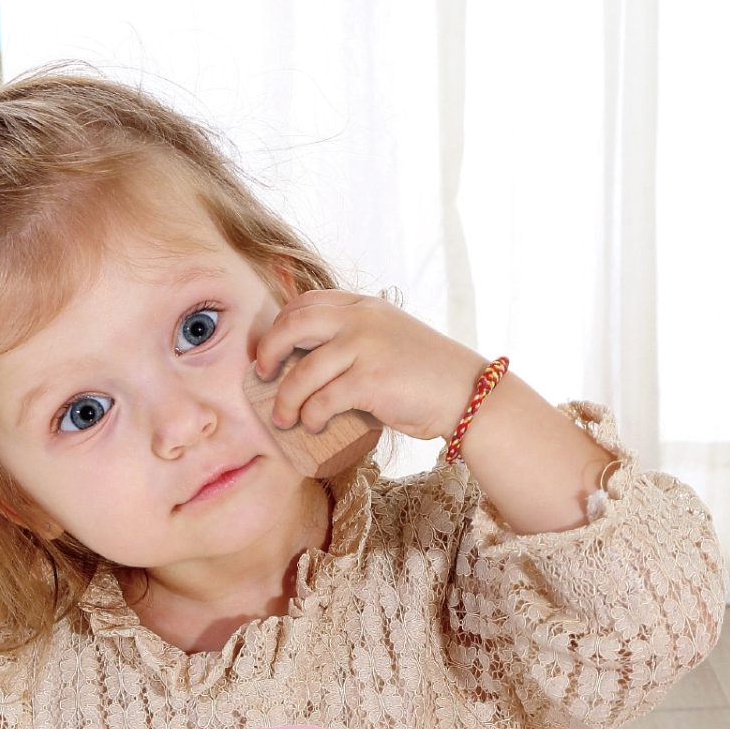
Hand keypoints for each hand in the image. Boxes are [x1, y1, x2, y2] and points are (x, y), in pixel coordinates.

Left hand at [253, 291, 483, 442]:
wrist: (468, 392)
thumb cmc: (426, 374)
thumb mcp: (390, 336)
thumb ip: (358, 336)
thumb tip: (309, 359)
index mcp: (364, 305)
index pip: (307, 302)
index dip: (280, 325)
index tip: (270, 349)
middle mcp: (361, 319)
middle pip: (293, 325)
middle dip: (268, 351)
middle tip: (262, 375)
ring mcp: (365, 347)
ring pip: (302, 371)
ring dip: (285, 399)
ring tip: (283, 418)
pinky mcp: (370, 380)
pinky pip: (322, 399)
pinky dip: (310, 415)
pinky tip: (310, 426)